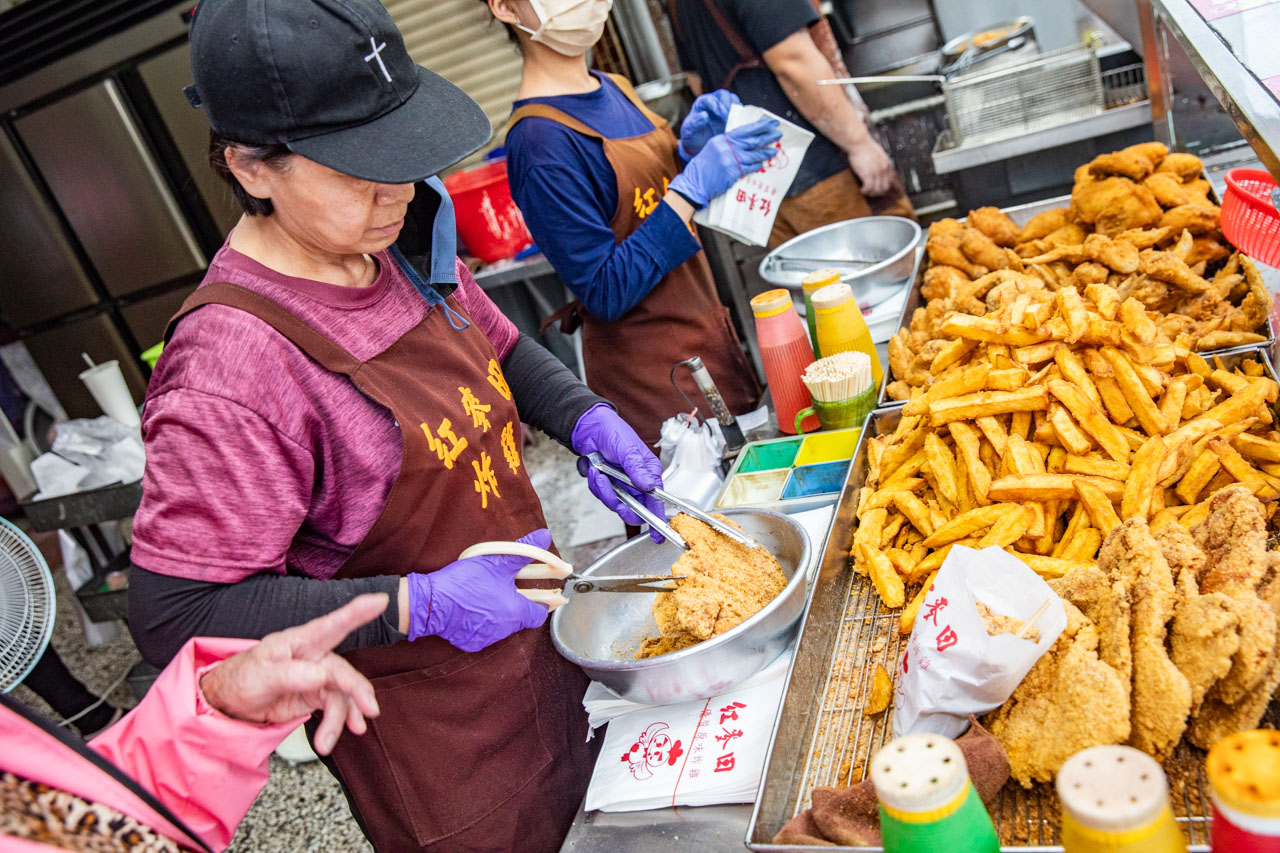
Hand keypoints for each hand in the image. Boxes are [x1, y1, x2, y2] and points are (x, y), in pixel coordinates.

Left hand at [199, 594, 384, 755]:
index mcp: (300, 641)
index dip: (357, 612)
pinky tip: (332, 739)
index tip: (380, 601)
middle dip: (358, 690)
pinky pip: (335, 708)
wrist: (231, 703)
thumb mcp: (262, 675)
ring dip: (340, 719)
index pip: (331, 625)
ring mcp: (318, 677)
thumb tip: (322, 675)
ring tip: (326, 743)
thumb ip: (292, 674)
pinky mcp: (316, 695)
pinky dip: (337, 724)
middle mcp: (314, 656)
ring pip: (342, 696)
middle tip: (369, 710)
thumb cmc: (242, 678)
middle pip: (343, 671)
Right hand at [406, 528, 550, 651]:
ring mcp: (487, 638)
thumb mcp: (497, 561)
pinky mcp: (470, 643)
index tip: (540, 594)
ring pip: (501, 626)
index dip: (541, 603)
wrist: (431, 602)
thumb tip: (544, 536)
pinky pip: (482, 633)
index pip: (539, 614)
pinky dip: (480, 622)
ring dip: (498, 613)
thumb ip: (525, 550)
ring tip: (485, 596)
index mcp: (516, 611)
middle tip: (505, 589)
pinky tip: (471, 609)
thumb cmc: (465, 582)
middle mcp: (504, 630)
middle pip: (519, 619)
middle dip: (515, 604)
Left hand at [571, 403, 666, 541]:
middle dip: (621, 505)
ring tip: (598, 471)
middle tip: (615, 499)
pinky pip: (601, 495)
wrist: (588, 428)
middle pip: (634, 508)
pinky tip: (594, 469)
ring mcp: (622, 485)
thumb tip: (649, 485)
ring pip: (615, 503)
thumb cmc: (613, 432)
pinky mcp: (608, 485)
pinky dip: (595, 484)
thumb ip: (637, 468)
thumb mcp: (626, 448)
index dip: (657, 519)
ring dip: (603, 489)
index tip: (658, 536)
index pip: (657, 500)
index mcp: (649, 472)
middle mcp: (637, 482)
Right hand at [668, 118, 781, 207]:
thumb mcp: (712, 149)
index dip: (759, 126)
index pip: (744, 130)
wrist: (694, 183)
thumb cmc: (702, 168)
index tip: (771, 123)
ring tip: (775, 151)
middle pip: (752, 140)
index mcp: (722, 139)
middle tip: (778, 134)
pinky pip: (749, 168)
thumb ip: (727, 144)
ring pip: (753, 154)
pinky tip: (762, 164)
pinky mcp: (733, 172)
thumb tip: (744, 143)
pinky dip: (757, 166)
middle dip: (767, 136)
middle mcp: (727, 147)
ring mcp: (730, 160)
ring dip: (766, 153)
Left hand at [678, 89, 739, 160]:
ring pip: (734, 100)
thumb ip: (695, 122)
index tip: (725, 117)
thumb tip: (705, 115)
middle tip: (733, 118)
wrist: (698, 146)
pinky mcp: (732, 114)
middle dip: (729, 105)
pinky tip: (742, 126)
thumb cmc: (692, 137)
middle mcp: (713, 102)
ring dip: (737, 110)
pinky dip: (742, 117)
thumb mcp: (689, 131)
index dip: (719, 107)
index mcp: (701, 103)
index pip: (711, 99)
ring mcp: (723, 107)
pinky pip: (740, 110)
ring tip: (738, 123)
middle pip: (724, 95)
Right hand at [848, 138, 893, 196]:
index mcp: (886, 164)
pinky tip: (861, 189)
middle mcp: (883, 169)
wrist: (858, 142)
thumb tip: (877, 165)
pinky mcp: (867, 174)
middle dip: (877, 193)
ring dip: (870, 193)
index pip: (889, 181)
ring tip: (864, 191)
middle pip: (884, 188)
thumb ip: (880, 160)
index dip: (882, 187)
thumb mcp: (877, 153)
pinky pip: (868, 188)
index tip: (876, 188)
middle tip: (870, 192)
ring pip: (876, 190)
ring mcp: (876, 172)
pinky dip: (865, 191)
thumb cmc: (864, 146)